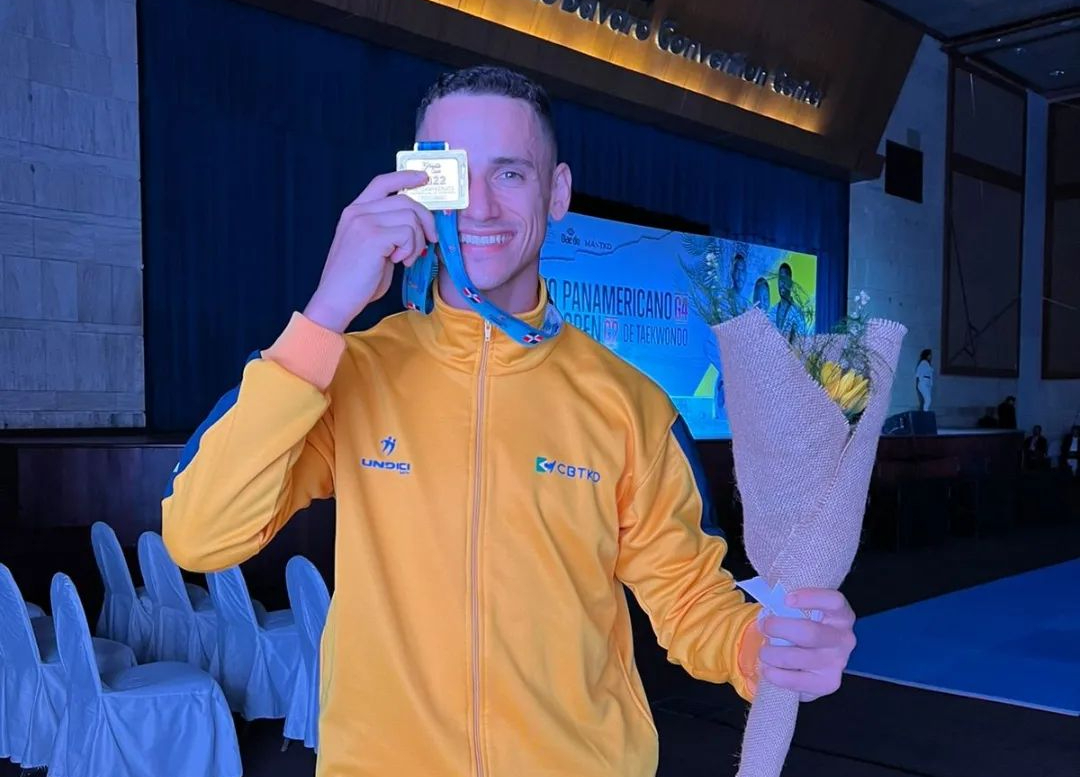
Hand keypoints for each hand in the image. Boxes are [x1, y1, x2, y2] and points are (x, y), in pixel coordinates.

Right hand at [304, 171, 437, 332]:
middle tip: (429, 241)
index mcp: (355, 211)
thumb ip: (389, 230)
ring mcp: (364, 222)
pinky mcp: (372, 237)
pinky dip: (411, 250)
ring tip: (405, 258)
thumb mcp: (373, 248)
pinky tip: (399, 262)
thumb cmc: (356, 280)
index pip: (382, 182)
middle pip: (405, 200)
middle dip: (425, 221)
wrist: (335, 299)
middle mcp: (357, 212)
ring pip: (411, 218)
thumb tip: (418, 225)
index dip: (405, 177)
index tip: (424, 178)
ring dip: (417, 241)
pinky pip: (408, 234)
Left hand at [757, 588, 855, 701]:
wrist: (812, 662)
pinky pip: (795, 681)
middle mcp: (843, 639)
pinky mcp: (828, 684)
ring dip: (772, 654)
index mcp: (841, 615)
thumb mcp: (803, 613)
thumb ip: (791, 608)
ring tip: (764, 652)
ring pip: (798, 658)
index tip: (787, 599)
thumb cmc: (803, 628)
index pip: (834, 602)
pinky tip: (767, 669)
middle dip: (780, 628)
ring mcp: (837, 663)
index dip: (811, 598)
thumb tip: (768, 607)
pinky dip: (775, 675)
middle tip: (763, 626)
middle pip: (811, 633)